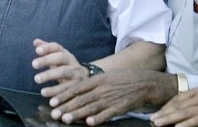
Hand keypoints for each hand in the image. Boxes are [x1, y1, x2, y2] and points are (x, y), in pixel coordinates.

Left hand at [32, 39, 87, 94]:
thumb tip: (35, 42)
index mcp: (66, 54)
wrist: (86, 80)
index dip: (47, 48)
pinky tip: (46, 95)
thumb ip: (47, 50)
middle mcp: (72, 62)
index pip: (57, 47)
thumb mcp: (59, 58)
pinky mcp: (78, 86)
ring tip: (36, 80)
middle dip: (47, 60)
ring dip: (49, 75)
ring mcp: (76, 74)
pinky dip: (57, 93)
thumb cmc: (67, 67)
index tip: (37, 50)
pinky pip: (67, 89)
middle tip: (33, 64)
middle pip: (60, 58)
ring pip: (63, 72)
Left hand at [45, 69, 167, 124]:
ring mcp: (110, 99)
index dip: (64, 95)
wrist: (145, 83)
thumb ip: (92, 84)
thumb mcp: (106, 77)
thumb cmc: (124, 79)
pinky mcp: (120, 108)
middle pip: (81, 98)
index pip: (76, 88)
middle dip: (66, 106)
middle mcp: (102, 89)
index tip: (52, 101)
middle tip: (53, 112)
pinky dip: (98, 119)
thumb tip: (77, 91)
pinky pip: (106, 115)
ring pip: (90, 107)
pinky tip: (89, 123)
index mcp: (98, 79)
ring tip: (65, 118)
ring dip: (77, 113)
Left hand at [151, 88, 197, 126]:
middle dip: (163, 113)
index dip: (166, 106)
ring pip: (183, 113)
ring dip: (168, 119)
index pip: (177, 99)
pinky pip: (196, 120)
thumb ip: (193, 102)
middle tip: (152, 119)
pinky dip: (185, 124)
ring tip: (158, 123)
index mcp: (196, 92)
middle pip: (177, 106)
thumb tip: (179, 110)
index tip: (157, 113)